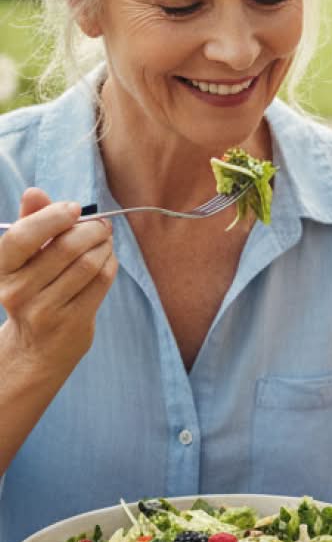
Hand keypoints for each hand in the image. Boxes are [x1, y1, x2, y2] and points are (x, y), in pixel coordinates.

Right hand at [0, 187, 116, 376]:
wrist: (36, 349)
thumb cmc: (33, 291)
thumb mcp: (25, 259)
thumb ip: (31, 224)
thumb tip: (34, 192)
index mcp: (2, 270)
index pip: (22, 237)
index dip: (51, 217)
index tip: (74, 209)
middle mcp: (18, 291)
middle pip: (65, 248)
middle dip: (90, 230)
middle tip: (101, 226)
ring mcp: (45, 310)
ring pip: (88, 264)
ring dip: (104, 246)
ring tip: (105, 241)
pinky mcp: (72, 323)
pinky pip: (101, 282)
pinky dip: (110, 264)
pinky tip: (108, 260)